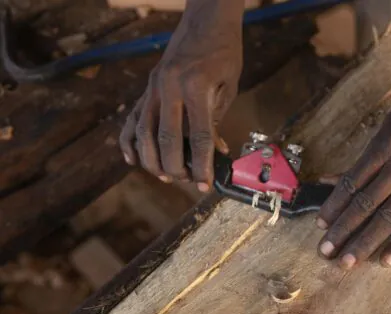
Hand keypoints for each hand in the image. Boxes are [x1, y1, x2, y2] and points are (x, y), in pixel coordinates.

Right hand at [120, 5, 242, 191]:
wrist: (206, 20)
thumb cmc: (223, 51)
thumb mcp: (228, 86)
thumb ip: (217, 119)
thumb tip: (215, 151)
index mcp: (196, 87)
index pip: (198, 136)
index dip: (201, 165)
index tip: (204, 183)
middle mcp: (169, 87)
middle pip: (166, 139)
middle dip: (175, 166)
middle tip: (185, 180)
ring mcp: (154, 87)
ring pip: (143, 132)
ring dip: (152, 159)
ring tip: (164, 176)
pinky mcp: (147, 87)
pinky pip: (133, 118)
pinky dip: (130, 142)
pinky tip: (133, 159)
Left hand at [316, 94, 390, 268]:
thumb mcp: (384, 129)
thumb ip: (360, 160)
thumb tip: (327, 180)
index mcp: (385, 145)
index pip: (352, 181)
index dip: (334, 204)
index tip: (320, 224)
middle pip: (367, 202)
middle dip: (343, 229)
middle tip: (325, 251)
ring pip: (390, 215)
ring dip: (365, 241)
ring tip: (348, 261)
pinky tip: (388, 259)